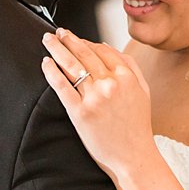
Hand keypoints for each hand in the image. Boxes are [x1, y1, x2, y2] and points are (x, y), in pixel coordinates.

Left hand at [41, 28, 155, 176]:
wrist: (134, 157)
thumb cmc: (137, 126)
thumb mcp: (142, 91)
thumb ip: (129, 66)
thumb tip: (105, 46)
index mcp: (126, 77)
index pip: (101, 50)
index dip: (86, 41)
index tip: (75, 38)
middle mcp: (110, 83)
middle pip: (84, 53)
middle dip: (68, 39)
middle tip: (57, 32)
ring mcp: (95, 97)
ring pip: (72, 66)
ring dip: (57, 49)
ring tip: (48, 40)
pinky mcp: (80, 113)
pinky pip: (62, 86)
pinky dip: (52, 72)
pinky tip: (46, 63)